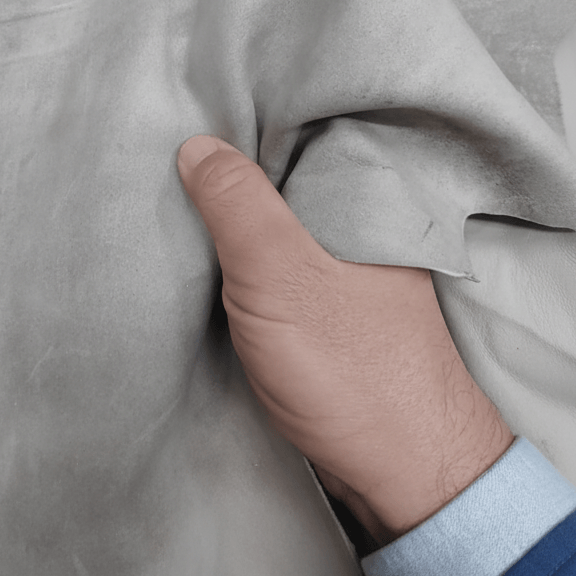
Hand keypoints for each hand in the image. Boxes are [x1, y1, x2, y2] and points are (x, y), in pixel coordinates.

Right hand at [177, 134, 513, 546]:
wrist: (404, 472)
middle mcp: (362, 219)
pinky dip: (251, 254)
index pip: (300, 130)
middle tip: (170, 143)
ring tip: (181, 189)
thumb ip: (240, 206)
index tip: (192, 103)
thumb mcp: (280, 275)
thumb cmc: (351, 368)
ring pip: (283, 220)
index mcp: (364, 194)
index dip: (246, 115)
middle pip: (286, 174)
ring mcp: (348, 263)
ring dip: (240, 214)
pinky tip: (216, 249)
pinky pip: (283, 259)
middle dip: (236, 164)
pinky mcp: (332, 304)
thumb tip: (198, 144)